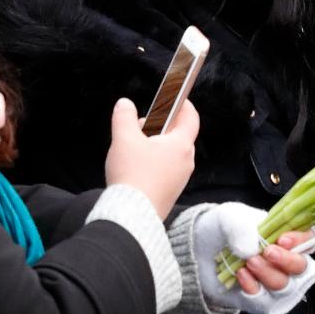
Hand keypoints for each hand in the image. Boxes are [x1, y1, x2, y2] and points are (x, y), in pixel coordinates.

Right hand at [105, 98, 198, 218]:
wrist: (132, 215)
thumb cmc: (132, 176)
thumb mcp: (124, 139)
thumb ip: (124, 117)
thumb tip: (125, 104)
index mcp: (181, 145)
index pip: (191, 118)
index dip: (184, 105)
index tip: (175, 99)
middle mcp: (186, 161)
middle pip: (178, 135)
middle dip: (159, 126)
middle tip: (140, 126)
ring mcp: (180, 178)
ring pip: (170, 153)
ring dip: (154, 145)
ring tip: (133, 148)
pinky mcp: (171, 192)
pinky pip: (166, 169)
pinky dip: (154, 162)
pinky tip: (135, 167)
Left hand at [194, 201, 314, 313]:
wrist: (196, 251)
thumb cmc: (221, 230)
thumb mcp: (229, 217)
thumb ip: (242, 227)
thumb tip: (253, 250)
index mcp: (286, 237)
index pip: (309, 240)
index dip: (303, 241)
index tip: (283, 239)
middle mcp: (285, 262)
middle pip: (304, 268)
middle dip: (288, 261)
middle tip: (268, 252)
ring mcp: (273, 283)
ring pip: (285, 287)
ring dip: (268, 275)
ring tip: (248, 263)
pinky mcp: (260, 301)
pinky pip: (265, 303)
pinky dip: (253, 289)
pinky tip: (240, 276)